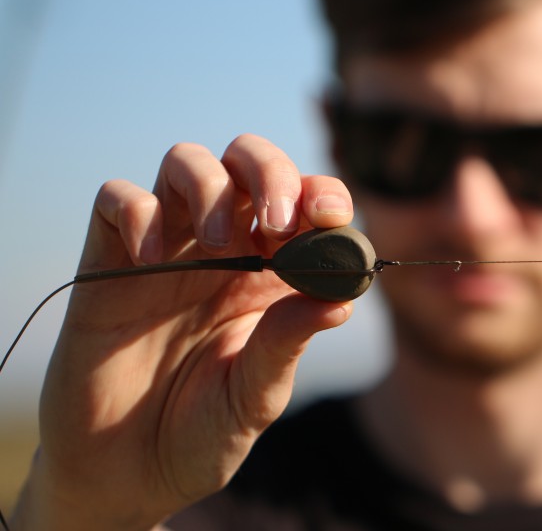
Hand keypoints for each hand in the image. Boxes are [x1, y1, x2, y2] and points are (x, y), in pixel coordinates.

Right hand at [12, 134, 354, 529]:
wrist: (126, 474)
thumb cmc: (202, 432)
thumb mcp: (255, 396)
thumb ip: (287, 344)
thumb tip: (341, 299)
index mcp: (271, 273)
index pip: (305, 202)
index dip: (322, 196)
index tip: (331, 219)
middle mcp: (223, 247)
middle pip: (248, 159)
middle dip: (272, 172)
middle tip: (278, 222)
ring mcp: (167, 247)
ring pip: (186, 161)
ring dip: (211, 184)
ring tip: (217, 244)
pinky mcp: (108, 260)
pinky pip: (117, 198)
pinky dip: (139, 212)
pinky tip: (152, 258)